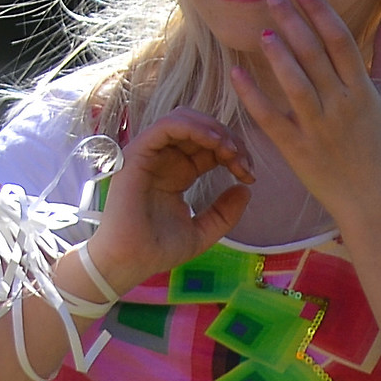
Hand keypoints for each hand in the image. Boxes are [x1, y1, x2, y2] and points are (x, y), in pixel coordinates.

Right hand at [82, 113, 255, 295]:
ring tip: (230, 151)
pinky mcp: (137, 153)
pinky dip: (193, 128)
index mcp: (178, 172)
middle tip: (243, 163)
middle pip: (199, 128)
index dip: (233, 153)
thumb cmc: (159, 249)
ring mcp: (149, 154)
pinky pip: (166, 127)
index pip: (208, 147)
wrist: (131, 261)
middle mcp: (164, 158)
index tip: (249, 174)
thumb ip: (225, 212)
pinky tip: (213, 143)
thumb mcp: (203, 231)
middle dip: (227, 139)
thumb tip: (245, 189)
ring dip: (212, 129)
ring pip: (183, 119)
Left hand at [232, 0, 380, 227]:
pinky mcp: (296, 148)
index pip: (342, 43)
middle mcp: (342, 106)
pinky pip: (271, 118)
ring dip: (278, 57)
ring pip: (295, 86)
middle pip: (316, 58)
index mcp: (363, 91)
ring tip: (263, 31)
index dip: (323, 14)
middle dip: (294, 24)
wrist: (370, 198)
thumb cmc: (378, 144)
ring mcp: (318, 128)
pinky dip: (253, 95)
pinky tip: (236, 73)